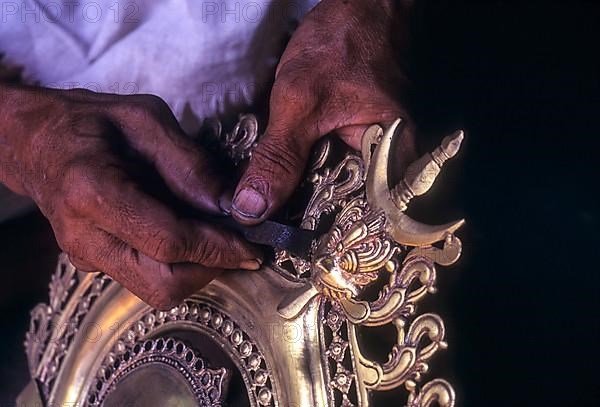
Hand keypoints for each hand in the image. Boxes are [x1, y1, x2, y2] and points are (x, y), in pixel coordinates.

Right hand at [0, 85, 261, 309]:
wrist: (35, 142)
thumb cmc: (90, 122)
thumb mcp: (145, 119)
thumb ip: (189, 162)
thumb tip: (230, 206)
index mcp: (93, 192)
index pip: (168, 242)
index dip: (217, 249)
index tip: (254, 247)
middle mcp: (85, 236)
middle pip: (164, 283)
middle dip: (212, 270)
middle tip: (242, 248)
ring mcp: (86, 256)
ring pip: (156, 291)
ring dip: (199, 273)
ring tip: (221, 242)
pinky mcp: (95, 263)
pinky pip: (145, 279)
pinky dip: (179, 267)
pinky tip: (193, 239)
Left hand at [231, 0, 416, 223]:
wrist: (359, 6)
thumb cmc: (341, 45)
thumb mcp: (301, 102)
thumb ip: (279, 157)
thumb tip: (253, 209)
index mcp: (392, 159)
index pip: (360, 221)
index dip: (322, 242)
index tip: (284, 254)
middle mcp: (389, 164)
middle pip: (344, 210)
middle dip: (304, 224)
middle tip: (264, 240)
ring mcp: (373, 153)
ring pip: (333, 191)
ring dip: (301, 200)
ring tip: (265, 219)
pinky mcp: (356, 141)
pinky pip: (329, 170)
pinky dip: (304, 177)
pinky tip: (278, 185)